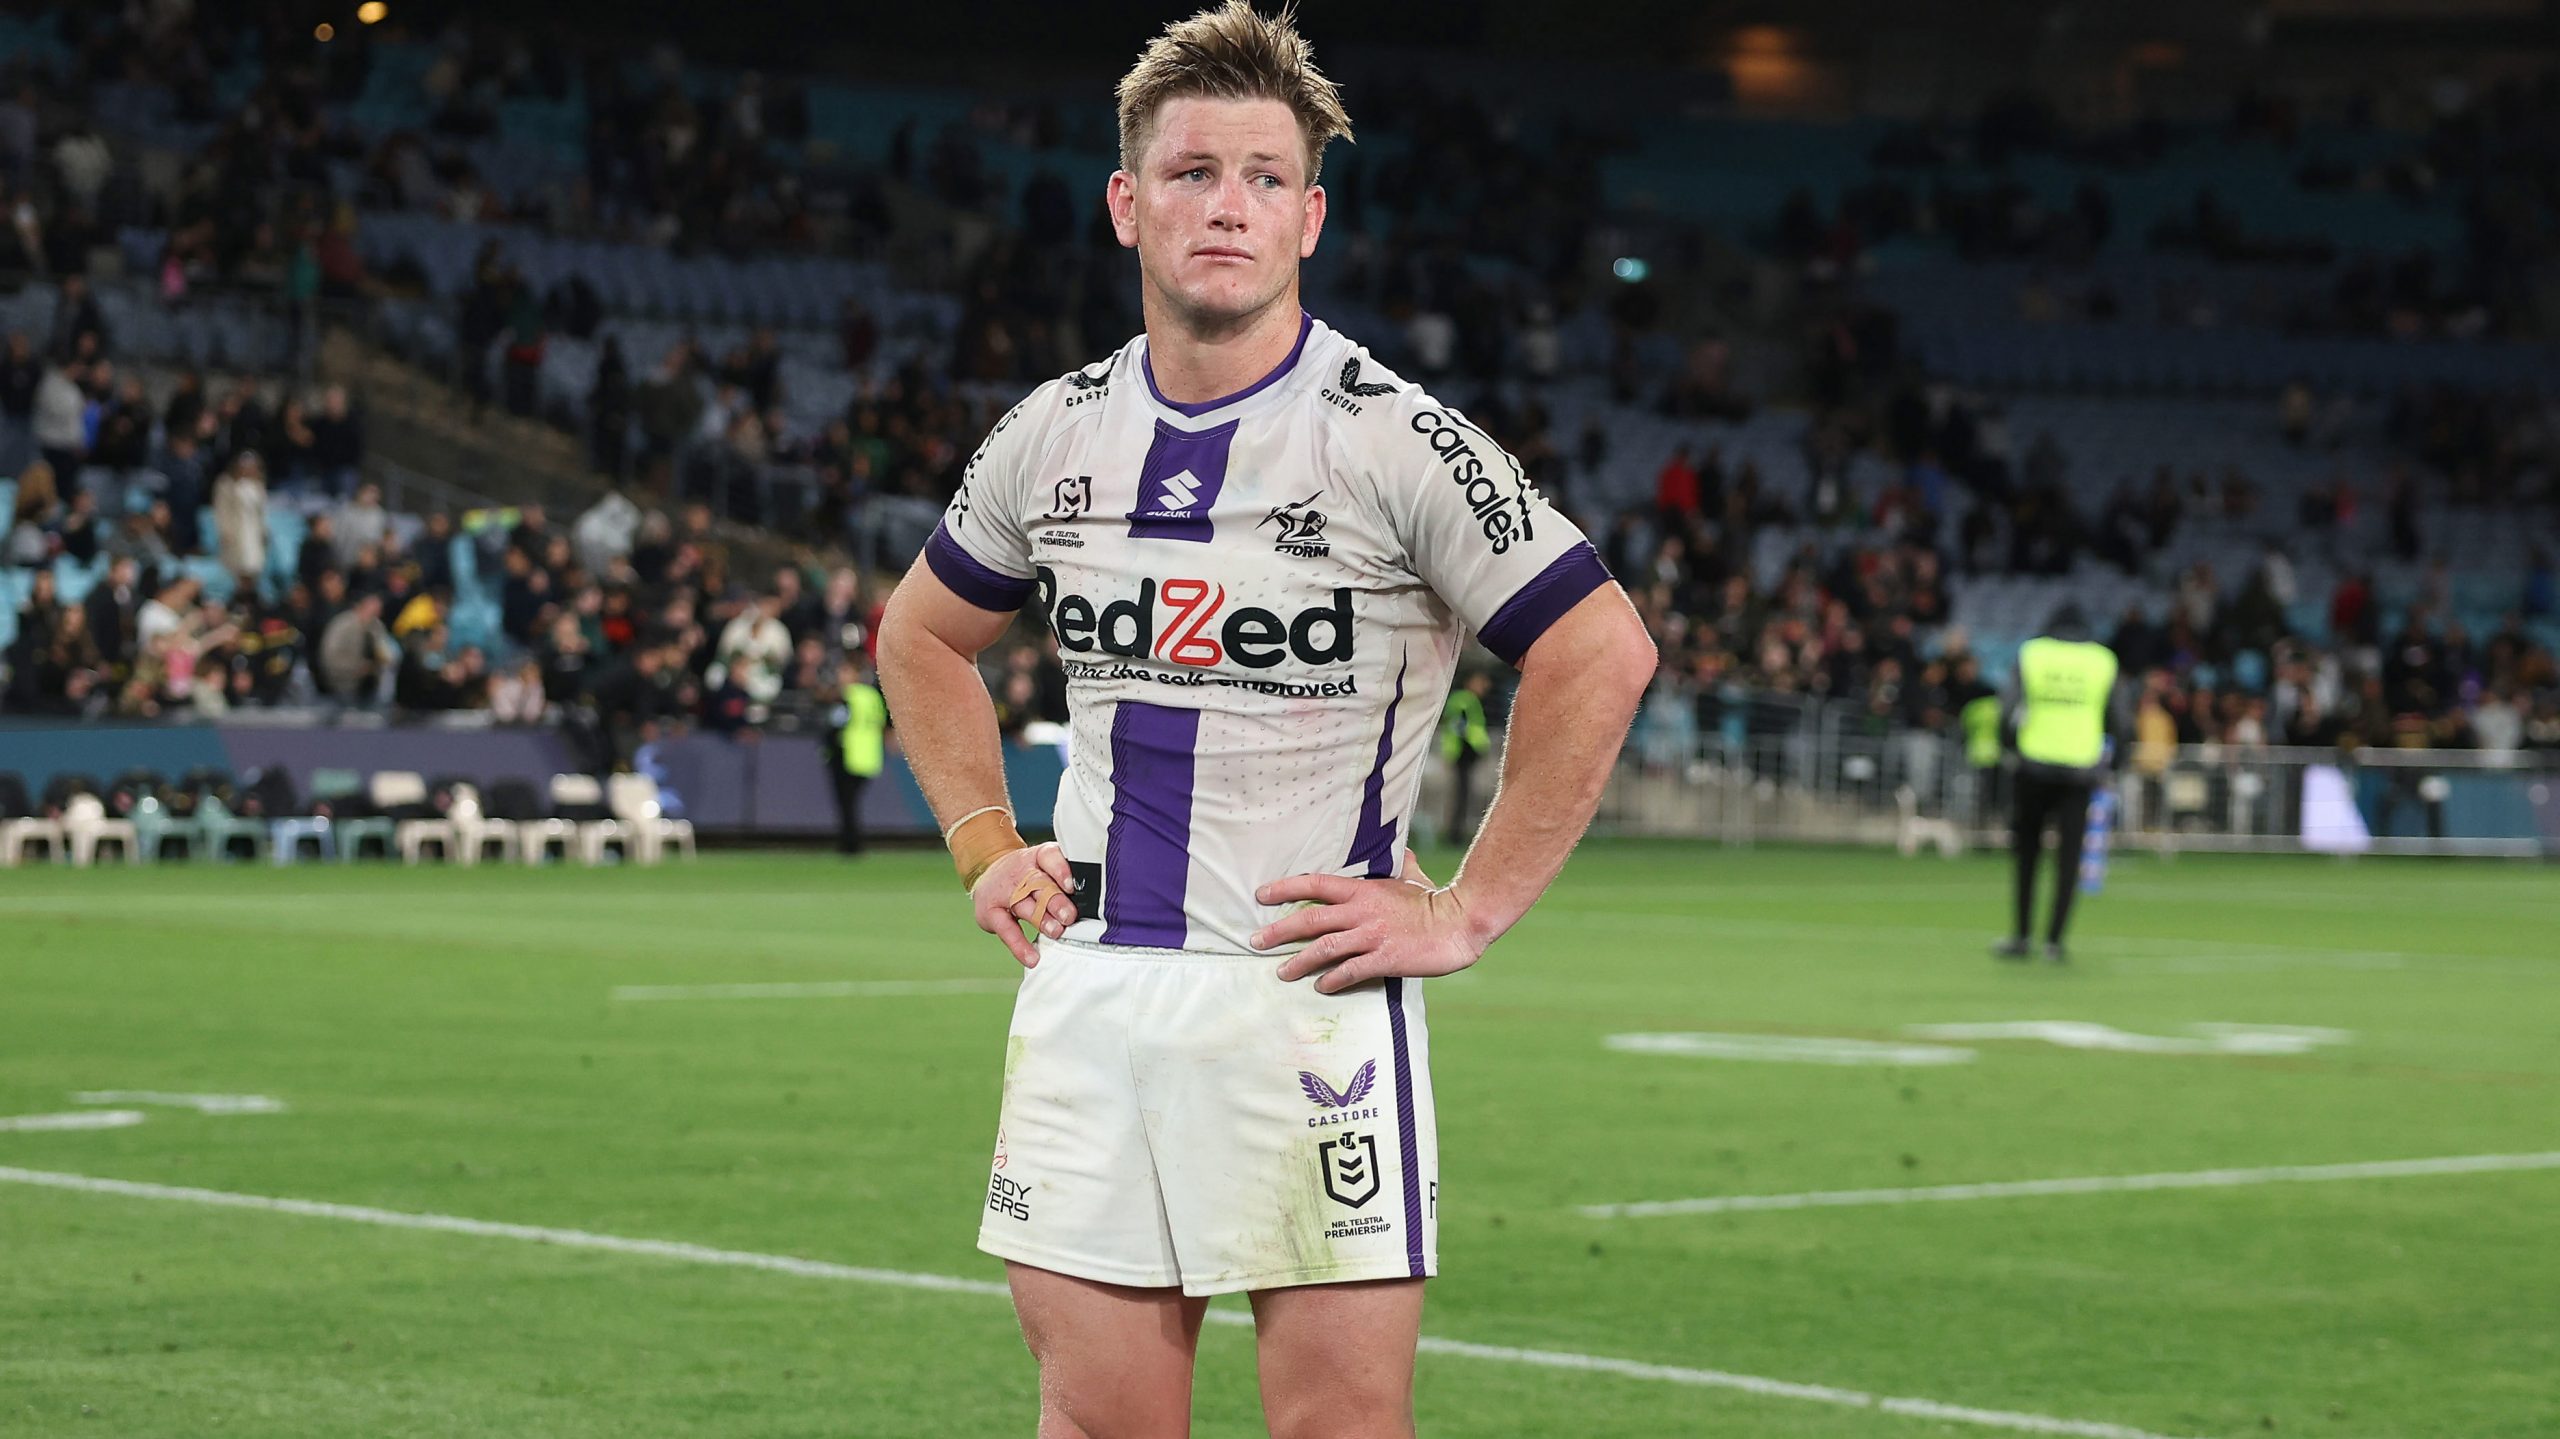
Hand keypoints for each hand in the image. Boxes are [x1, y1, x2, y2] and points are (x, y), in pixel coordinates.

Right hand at [971, 842, 1077, 967]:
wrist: (988, 873)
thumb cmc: (1027, 873)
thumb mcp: (1044, 866)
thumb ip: (1066, 879)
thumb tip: (1095, 900)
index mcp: (1038, 858)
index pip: (1049, 857)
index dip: (1060, 870)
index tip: (1071, 886)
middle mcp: (1021, 872)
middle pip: (1039, 885)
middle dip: (1055, 902)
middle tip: (1069, 916)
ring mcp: (1005, 892)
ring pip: (1025, 907)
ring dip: (1042, 921)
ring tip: (1056, 932)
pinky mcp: (991, 912)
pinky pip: (1007, 930)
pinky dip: (1019, 946)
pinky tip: (1032, 957)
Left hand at [1251, 850, 1482, 994]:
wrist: (1460, 922)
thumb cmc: (1434, 900)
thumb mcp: (1412, 876)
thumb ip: (1399, 864)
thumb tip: (1401, 850)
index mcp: (1363, 889)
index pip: (1315, 884)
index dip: (1285, 888)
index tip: (1261, 895)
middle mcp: (1362, 911)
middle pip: (1310, 919)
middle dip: (1279, 931)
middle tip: (1256, 941)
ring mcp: (1372, 935)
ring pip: (1324, 948)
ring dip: (1299, 961)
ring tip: (1281, 972)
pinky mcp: (1384, 958)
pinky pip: (1350, 971)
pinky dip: (1332, 979)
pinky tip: (1321, 987)